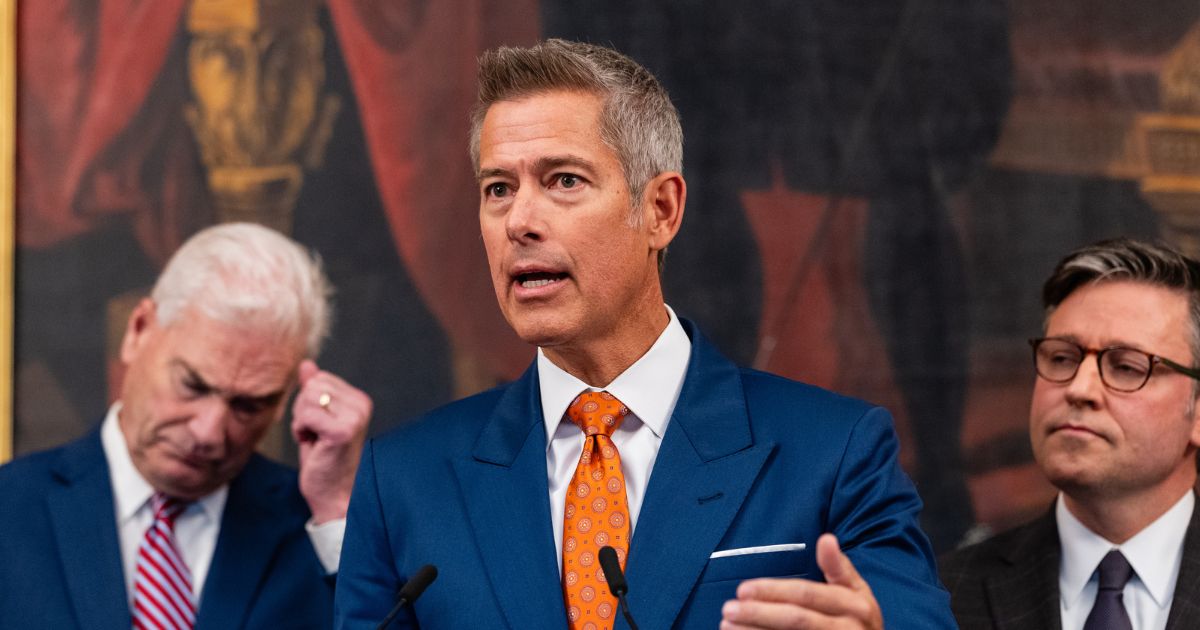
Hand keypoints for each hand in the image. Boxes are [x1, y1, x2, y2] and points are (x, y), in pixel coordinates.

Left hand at [292, 359, 371, 523]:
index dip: (308, 403)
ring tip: (315, 440)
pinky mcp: (343, 431)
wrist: (336, 496)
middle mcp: (361, 405)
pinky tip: (313, 445)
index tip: (318, 427)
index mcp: (358, 400)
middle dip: (303, 411)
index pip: (318, 379)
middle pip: (311, 386)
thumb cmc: (325, 461)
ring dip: (301, 422)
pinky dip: (300, 431)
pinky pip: (305, 415)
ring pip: (307, 399)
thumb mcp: (317, 420)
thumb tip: (307, 364)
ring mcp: (354, 417)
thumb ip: (314, 391)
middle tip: (315, 435)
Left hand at [720, 534, 882, 628]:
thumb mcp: (858, 592)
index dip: (773, 591)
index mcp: (854, 605)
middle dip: (758, 614)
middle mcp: (848, 629)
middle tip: (727, 610)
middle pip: (796, 620)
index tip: (742, 589)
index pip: (807, 595)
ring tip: (727, 626)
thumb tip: (826, 538)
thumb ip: (839, 567)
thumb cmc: (861, 621)